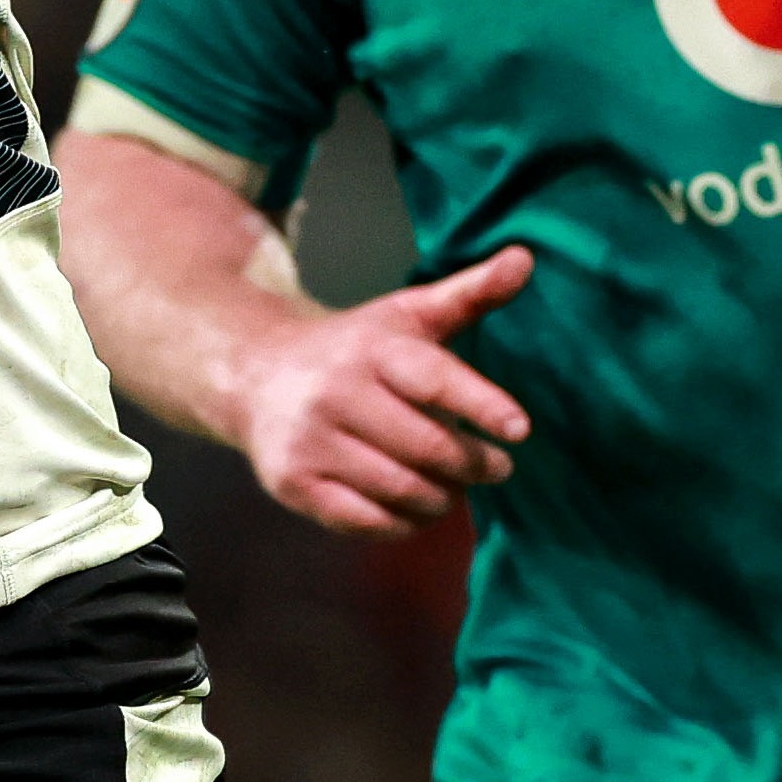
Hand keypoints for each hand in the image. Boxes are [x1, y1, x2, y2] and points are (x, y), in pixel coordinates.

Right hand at [218, 248, 535, 534]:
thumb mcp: (408, 314)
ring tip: (457, 489)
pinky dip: (404, 523)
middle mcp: (334, 392)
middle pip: (425, 446)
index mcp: (370, 348)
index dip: (482, 405)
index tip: (520, 429)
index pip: (434, 379)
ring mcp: (308, 440)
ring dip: (443, 498)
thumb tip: (525, 259)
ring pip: (400, 489)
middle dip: (473, 464)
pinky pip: (366, 520)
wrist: (256, 375)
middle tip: (496, 468)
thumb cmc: (353, 348)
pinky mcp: (292, 481)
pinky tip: (418, 509)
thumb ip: (470, 293)